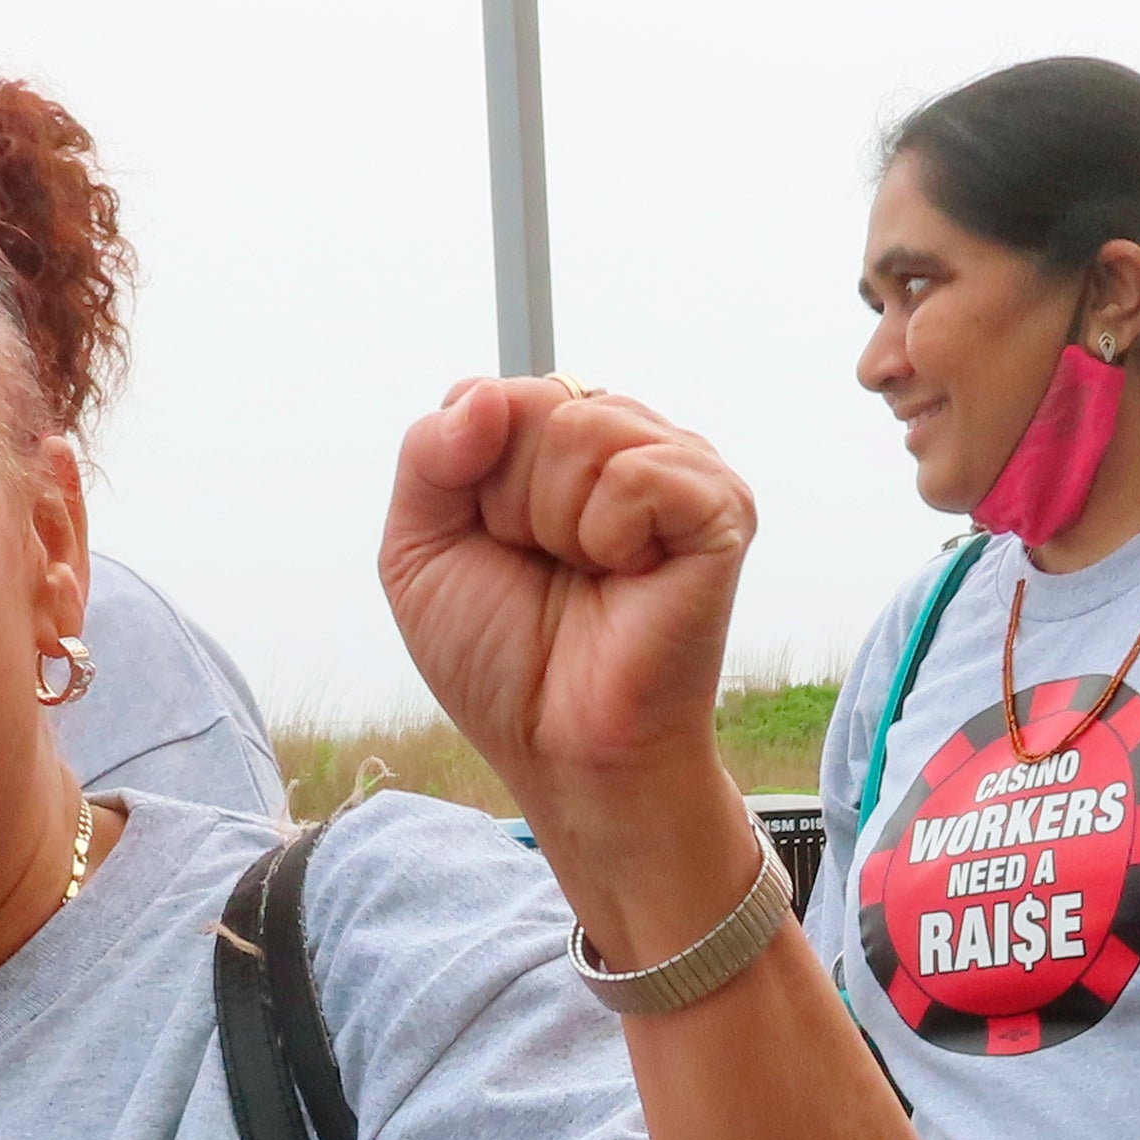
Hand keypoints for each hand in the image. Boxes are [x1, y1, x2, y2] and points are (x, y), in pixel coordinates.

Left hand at [382, 381, 760, 955]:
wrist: (564, 748)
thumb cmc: (504, 662)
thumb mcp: (419, 552)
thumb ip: (428, 455)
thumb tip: (484, 391)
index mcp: (560, 447)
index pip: (493, 395)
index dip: (471, 476)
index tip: (496, 546)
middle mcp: (626, 443)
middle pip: (533, 402)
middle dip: (510, 499)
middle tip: (547, 570)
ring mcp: (680, 470)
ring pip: (581, 427)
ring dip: (555, 521)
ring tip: (587, 576)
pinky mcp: (720, 509)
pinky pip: (636, 473)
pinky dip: (608, 536)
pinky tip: (630, 577)